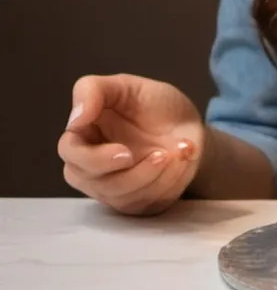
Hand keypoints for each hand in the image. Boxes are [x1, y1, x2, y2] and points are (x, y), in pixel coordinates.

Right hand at [57, 74, 204, 214]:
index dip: (95, 158)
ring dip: (157, 175)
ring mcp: (115, 188)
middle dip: (131, 174)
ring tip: (180, 151)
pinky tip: (184, 160)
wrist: (191, 126)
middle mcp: (93, 167)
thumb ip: (94, 90)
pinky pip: (145, 203)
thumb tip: (75, 119)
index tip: (125, 153)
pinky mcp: (137, 202)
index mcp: (85, 136)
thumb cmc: (154, 104)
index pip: (71, 153)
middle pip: (94, 183)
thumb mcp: (128, 86)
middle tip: (162, 155)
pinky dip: (170, 181)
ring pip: (122, 196)